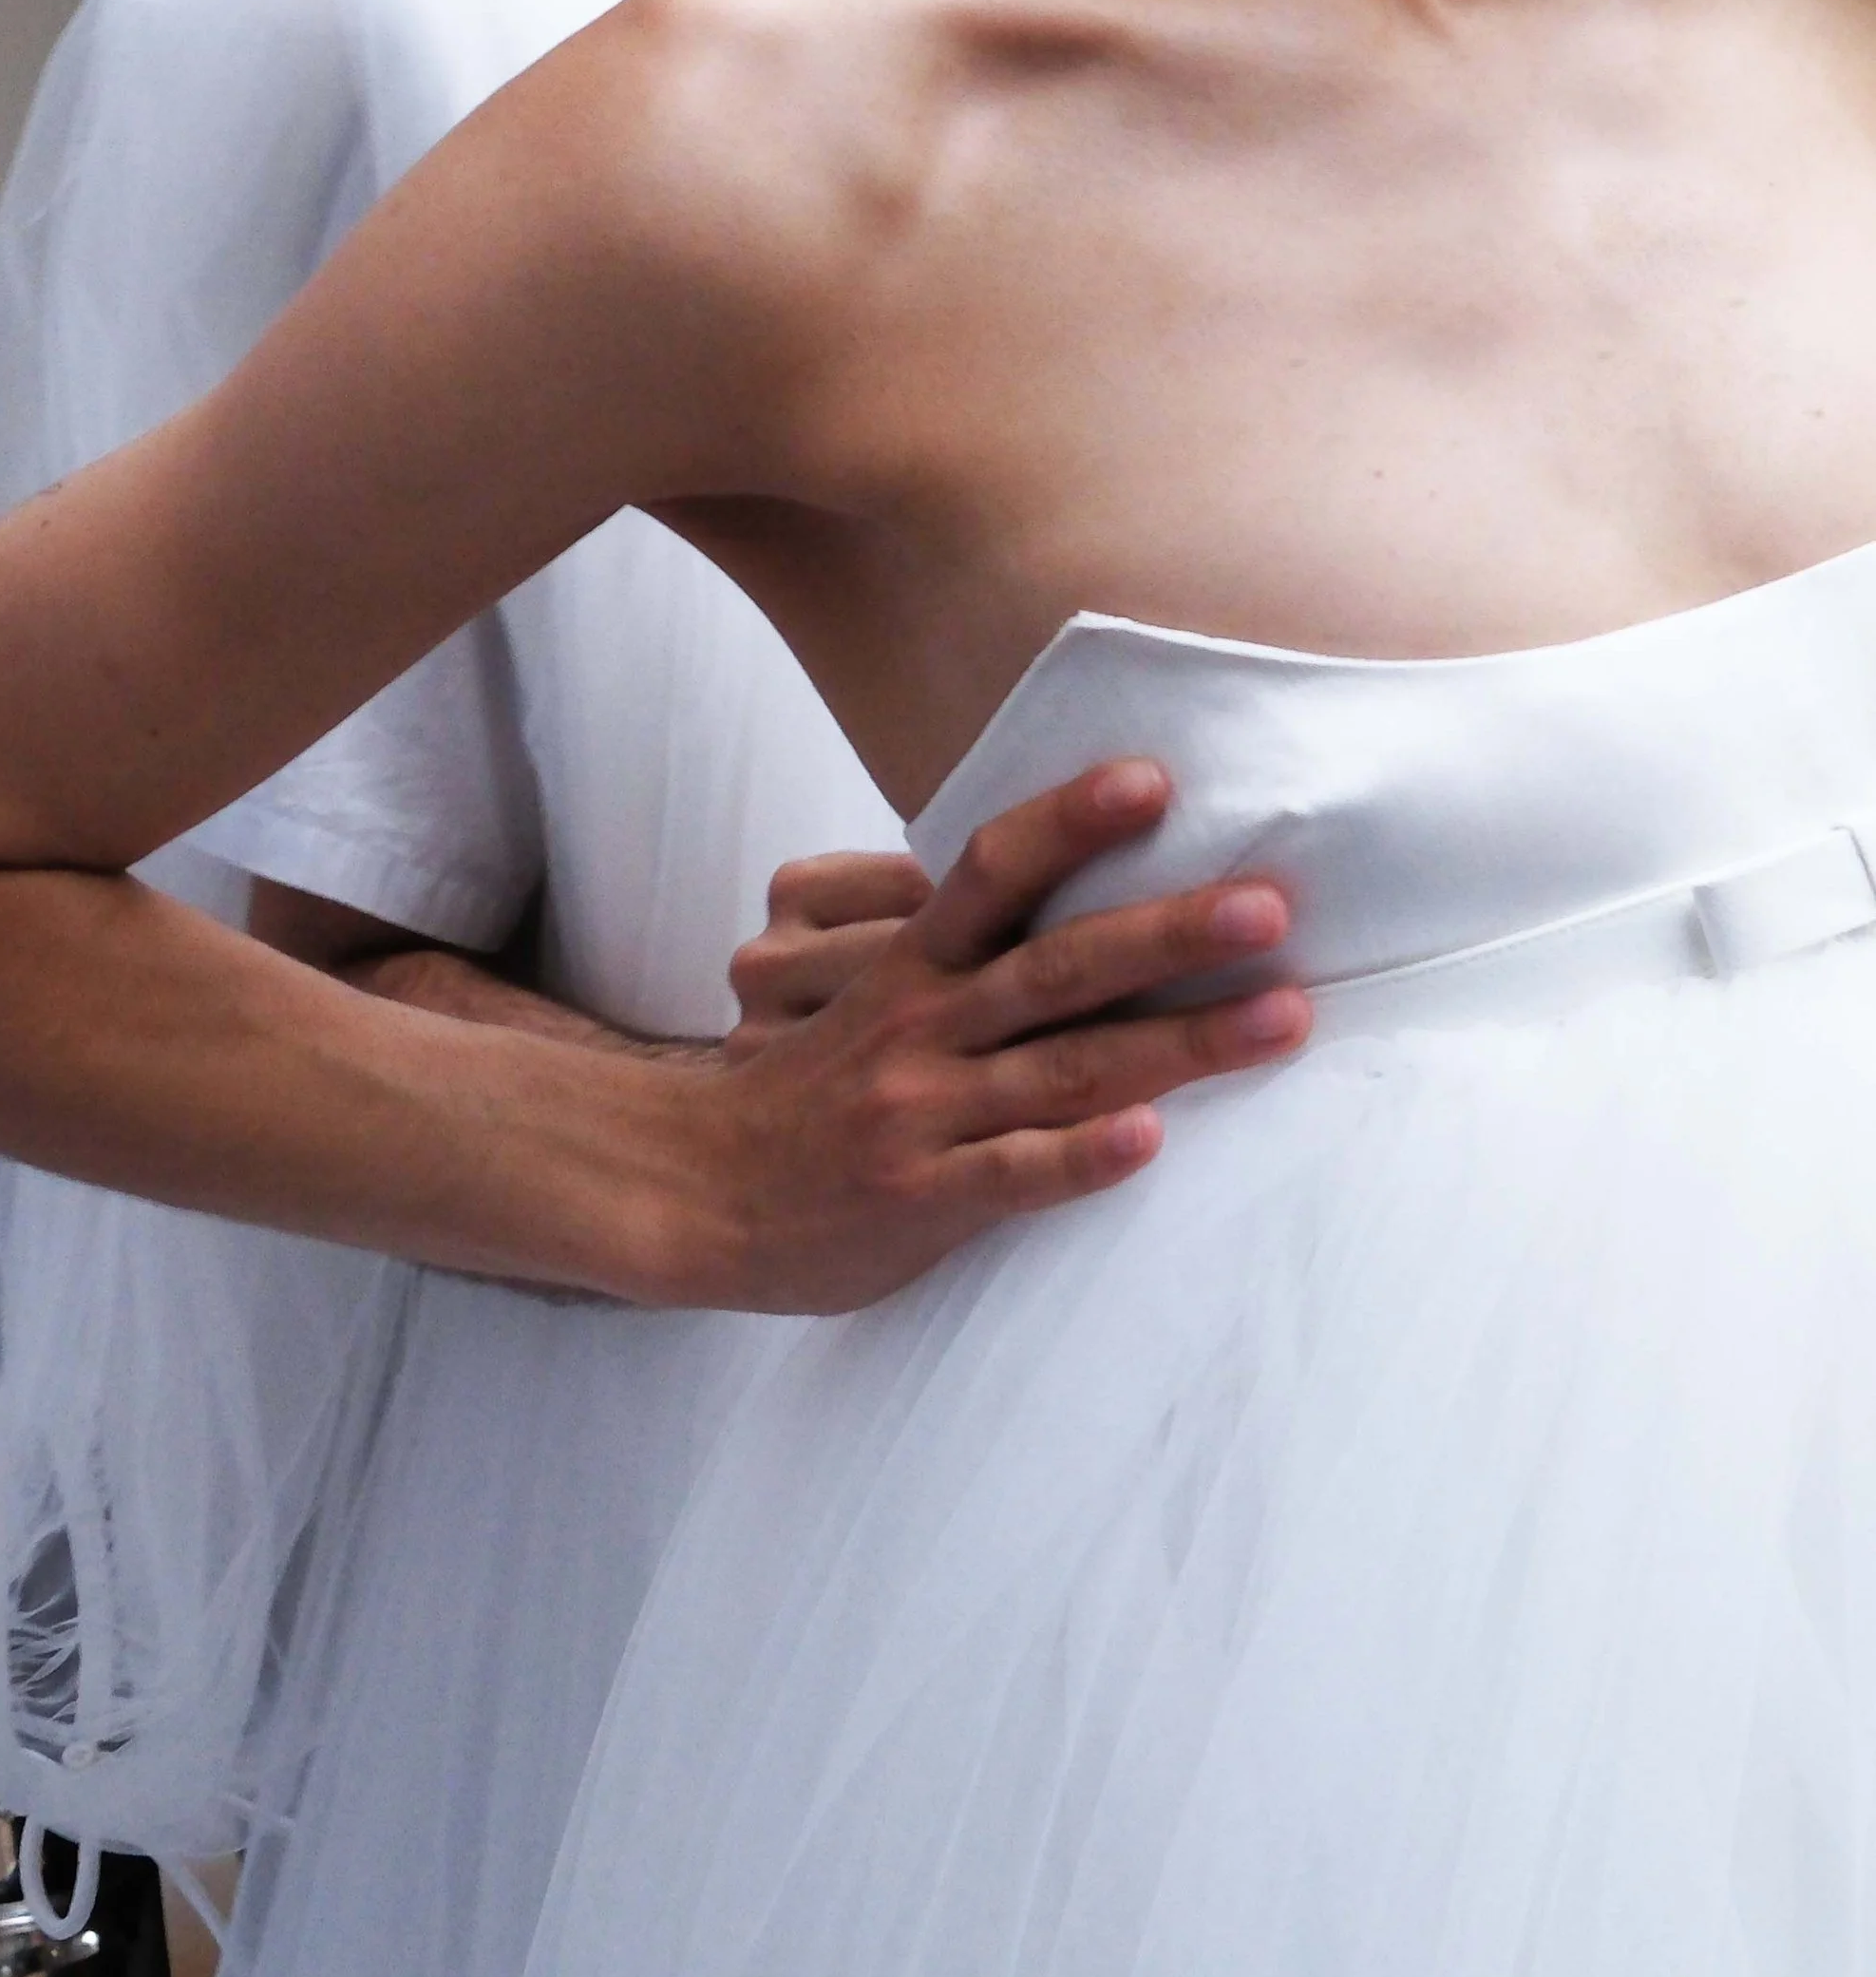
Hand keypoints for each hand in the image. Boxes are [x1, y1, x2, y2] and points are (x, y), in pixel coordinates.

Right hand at [670, 758, 1309, 1313]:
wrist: (695, 1188)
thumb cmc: (812, 1083)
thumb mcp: (870, 990)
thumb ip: (964, 951)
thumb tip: (1081, 892)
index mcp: (912, 962)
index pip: (991, 870)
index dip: (1069, 821)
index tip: (1154, 779)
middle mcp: (922, 1023)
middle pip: (1056, 964)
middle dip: (1169, 931)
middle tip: (1272, 904)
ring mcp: (922, 1111)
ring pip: (1064, 1068)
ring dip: (1178, 1043)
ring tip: (1280, 1018)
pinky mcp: (921, 1197)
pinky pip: (1010, 1176)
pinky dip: (1079, 1155)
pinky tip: (1150, 1141)